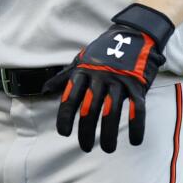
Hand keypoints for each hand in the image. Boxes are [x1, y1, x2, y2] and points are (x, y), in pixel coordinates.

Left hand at [44, 4, 174, 153]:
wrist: (134, 34)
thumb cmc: (104, 51)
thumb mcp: (81, 60)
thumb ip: (64, 77)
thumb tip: (44, 89)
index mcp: (83, 72)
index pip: (70, 98)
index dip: (65, 117)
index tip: (64, 133)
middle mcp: (99, 77)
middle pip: (90, 109)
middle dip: (86, 131)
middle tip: (85, 147)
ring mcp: (119, 80)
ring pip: (112, 112)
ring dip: (109, 134)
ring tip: (107, 148)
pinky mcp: (137, 84)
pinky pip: (137, 109)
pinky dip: (136, 126)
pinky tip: (134, 141)